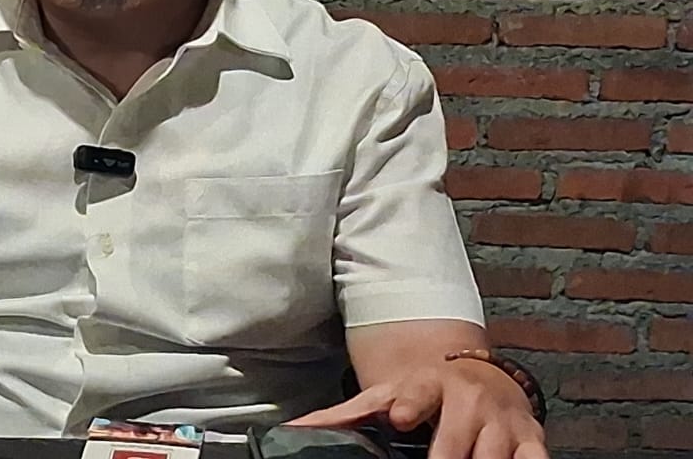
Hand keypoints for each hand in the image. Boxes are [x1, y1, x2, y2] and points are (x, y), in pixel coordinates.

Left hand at [287, 357, 547, 458]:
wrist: (481, 375)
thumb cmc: (427, 393)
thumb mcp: (387, 395)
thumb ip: (345, 415)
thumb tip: (293, 428)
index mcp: (430, 384)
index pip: (419, 393)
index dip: (411, 404)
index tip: (399, 417)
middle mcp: (470, 399)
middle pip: (457, 441)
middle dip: (445, 458)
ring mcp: (503, 422)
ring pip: (493, 457)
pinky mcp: (532, 440)